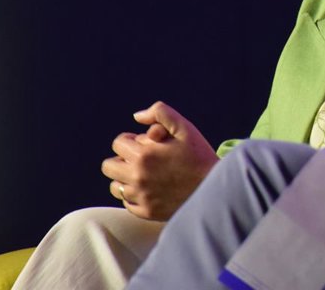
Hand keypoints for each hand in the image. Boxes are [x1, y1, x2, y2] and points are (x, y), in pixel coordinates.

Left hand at [101, 101, 218, 220]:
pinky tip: (150, 188)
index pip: (118, 143)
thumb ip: (160, 113)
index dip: (130, 139)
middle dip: (121, 158)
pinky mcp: (146, 212)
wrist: (215, 189)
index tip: (144, 143)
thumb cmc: (200, 156)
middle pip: (109, 166)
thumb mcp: (184, 127)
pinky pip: (127, 202)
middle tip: (139, 158)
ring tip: (143, 174)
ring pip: (115, 186)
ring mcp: (140, 197)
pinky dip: (133, 195)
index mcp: (144, 155)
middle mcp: (137, 177)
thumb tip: (137, 116)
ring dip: (124, 178)